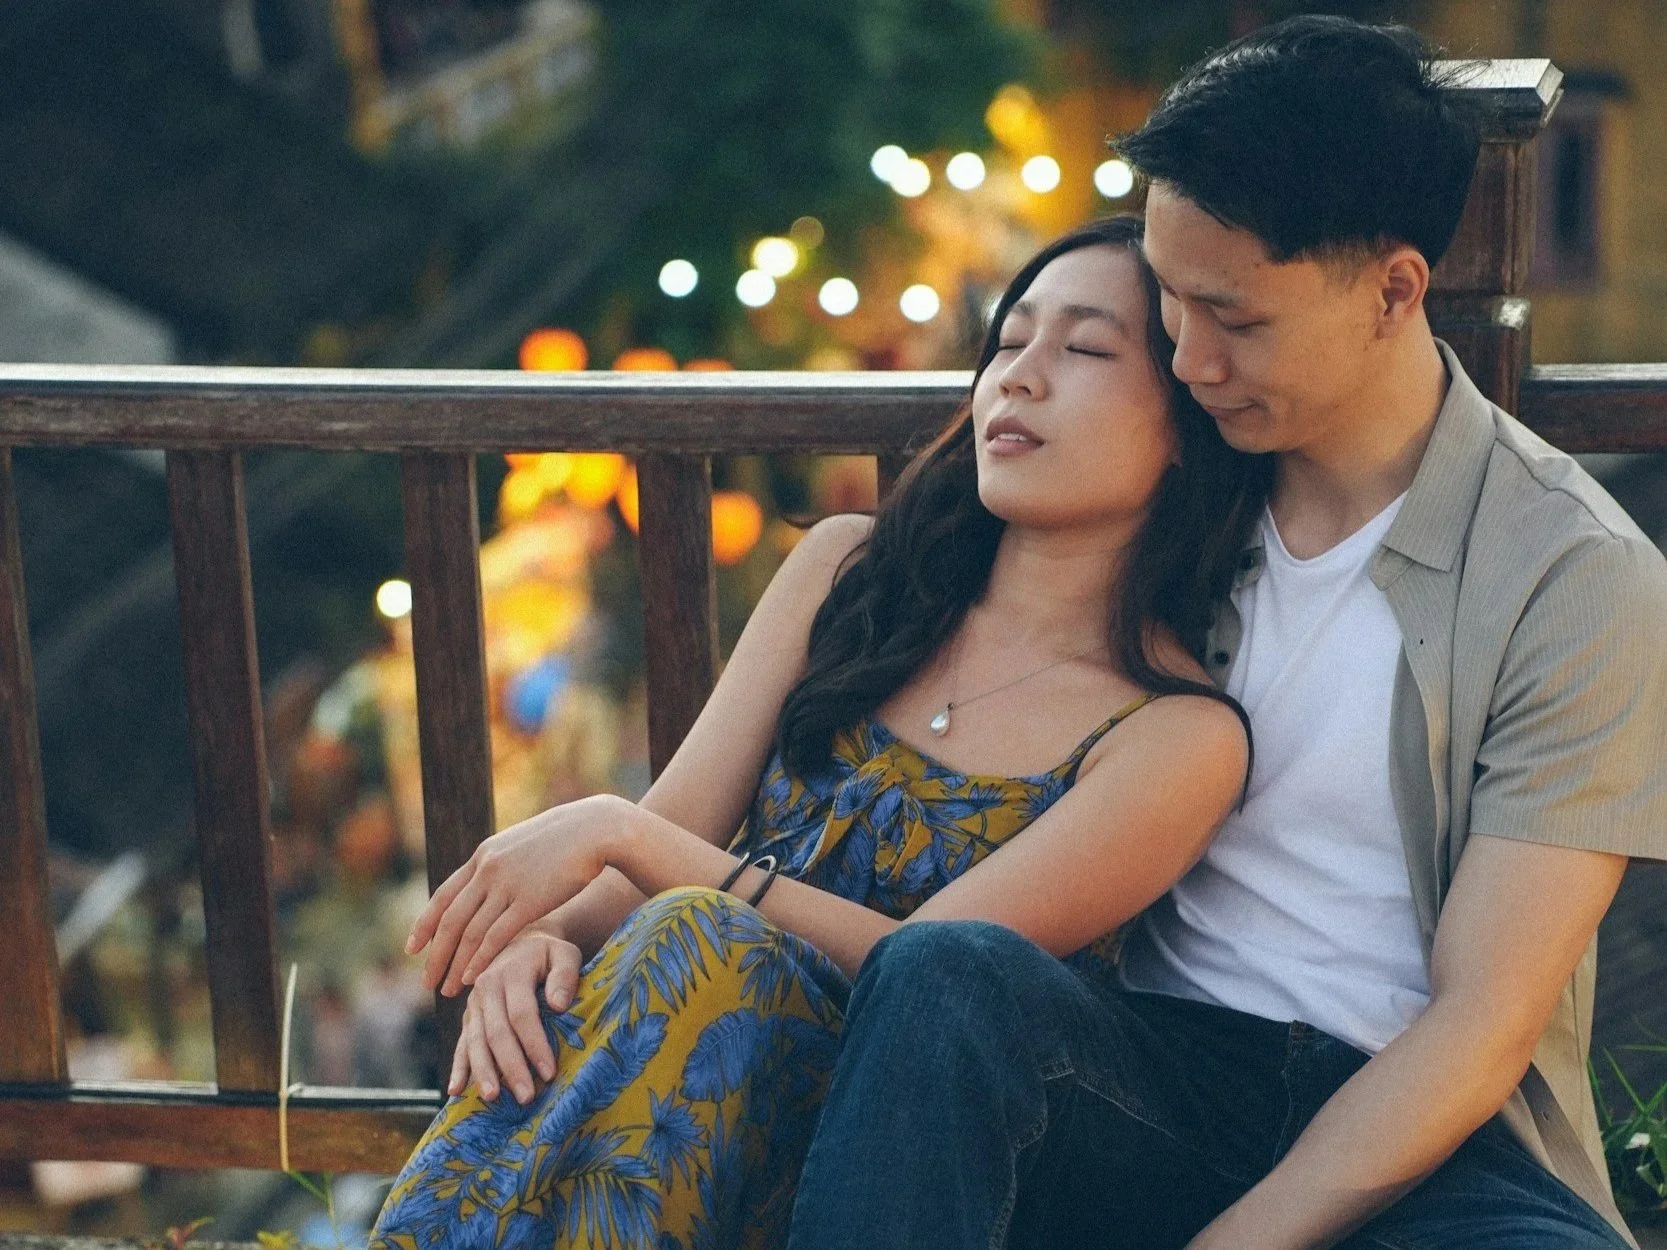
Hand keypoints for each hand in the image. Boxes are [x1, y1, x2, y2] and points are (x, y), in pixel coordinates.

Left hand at [406, 794, 625, 995]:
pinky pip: (496, 936)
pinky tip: (472, 979)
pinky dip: (480, 960)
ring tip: (447, 990)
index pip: (443, 896)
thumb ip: (499, 864)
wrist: (594, 829)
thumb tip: (486, 881)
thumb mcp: (520, 845)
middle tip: (426, 982)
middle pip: (450, 920)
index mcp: (483, 855)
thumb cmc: (564, 839)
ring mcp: (507, 884)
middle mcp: (488, 869)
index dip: (424, 925)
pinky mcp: (529, 900)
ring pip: (469, 932)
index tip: (412, 949)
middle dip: (435, 955)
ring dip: (455, 965)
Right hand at [450, 918, 582, 1103]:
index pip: (522, 1014)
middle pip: (497, 1033)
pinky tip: (455, 1090)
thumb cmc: (550, 955)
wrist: (522, 943)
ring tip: (494, 1098)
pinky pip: (462, 1044)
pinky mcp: (469, 1017)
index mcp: (511, 972)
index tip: (549, 1072)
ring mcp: (474, 1004)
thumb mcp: (564, 954)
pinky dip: (458, 1067)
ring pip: (476, 1042)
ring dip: (483, 1072)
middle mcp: (486, 988)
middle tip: (526, 1096)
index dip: (534, 1045)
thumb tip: (559, 1005)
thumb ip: (564, 976)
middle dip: (511, 1067)